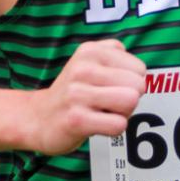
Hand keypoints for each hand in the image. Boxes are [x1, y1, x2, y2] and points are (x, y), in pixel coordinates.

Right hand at [26, 39, 147, 153]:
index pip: (139, 68)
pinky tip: (96, 125)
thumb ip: (117, 56)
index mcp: (90, 51)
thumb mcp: (89, 62)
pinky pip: (118, 124)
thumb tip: (141, 73)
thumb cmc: (74, 92)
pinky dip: (113, 129)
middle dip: (129, 99)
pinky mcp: (77, 119)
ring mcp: (77, 94)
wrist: (38, 118)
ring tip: (102, 112)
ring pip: (130, 102)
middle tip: (107, 103)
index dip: (131, 83)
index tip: (110, 88)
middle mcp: (83, 68)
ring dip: (122, 113)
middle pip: (138, 86)